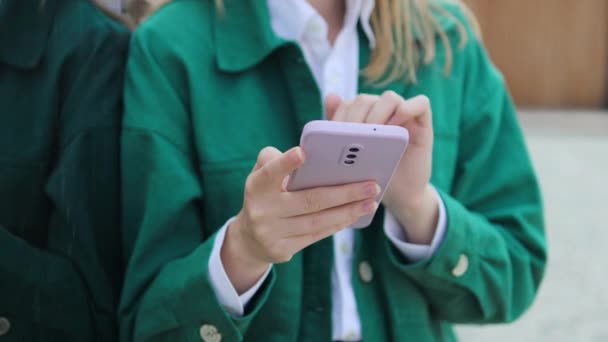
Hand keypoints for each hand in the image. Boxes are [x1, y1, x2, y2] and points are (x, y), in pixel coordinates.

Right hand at [222, 146, 379, 292]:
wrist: (249, 238)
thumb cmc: (266, 194)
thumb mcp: (262, 174)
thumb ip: (277, 160)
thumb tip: (309, 154)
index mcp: (256, 186)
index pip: (270, 172)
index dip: (285, 164)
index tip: (302, 153)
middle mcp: (262, 211)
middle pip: (309, 200)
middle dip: (344, 193)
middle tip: (371, 185)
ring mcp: (272, 233)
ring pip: (317, 221)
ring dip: (348, 211)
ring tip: (371, 202)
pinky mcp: (282, 250)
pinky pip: (316, 235)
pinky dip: (338, 224)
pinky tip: (355, 214)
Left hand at [325, 92, 437, 243]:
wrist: (399, 194)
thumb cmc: (372, 175)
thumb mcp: (349, 158)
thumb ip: (339, 130)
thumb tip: (331, 95)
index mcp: (361, 116)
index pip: (347, 104)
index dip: (339, 117)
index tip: (334, 134)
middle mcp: (381, 110)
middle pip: (365, 99)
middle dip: (355, 118)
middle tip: (352, 137)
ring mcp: (403, 114)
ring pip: (390, 98)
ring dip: (378, 114)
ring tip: (373, 134)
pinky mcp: (422, 121)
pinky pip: (420, 103)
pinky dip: (408, 109)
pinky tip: (396, 126)